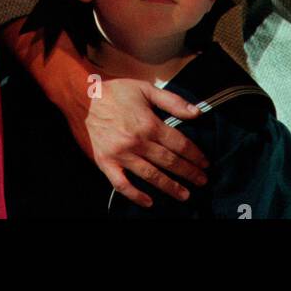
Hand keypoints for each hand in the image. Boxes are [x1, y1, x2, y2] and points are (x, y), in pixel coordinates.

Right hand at [81, 76, 209, 207]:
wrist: (84, 98)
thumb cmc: (117, 92)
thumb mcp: (146, 89)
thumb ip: (173, 101)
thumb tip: (197, 112)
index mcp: (149, 123)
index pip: (179, 144)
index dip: (195, 155)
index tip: (205, 163)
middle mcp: (137, 142)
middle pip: (169, 162)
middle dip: (188, 173)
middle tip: (202, 181)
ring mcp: (121, 155)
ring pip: (151, 176)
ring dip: (169, 187)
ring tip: (184, 195)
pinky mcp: (107, 163)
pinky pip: (122, 185)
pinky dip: (136, 196)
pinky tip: (149, 202)